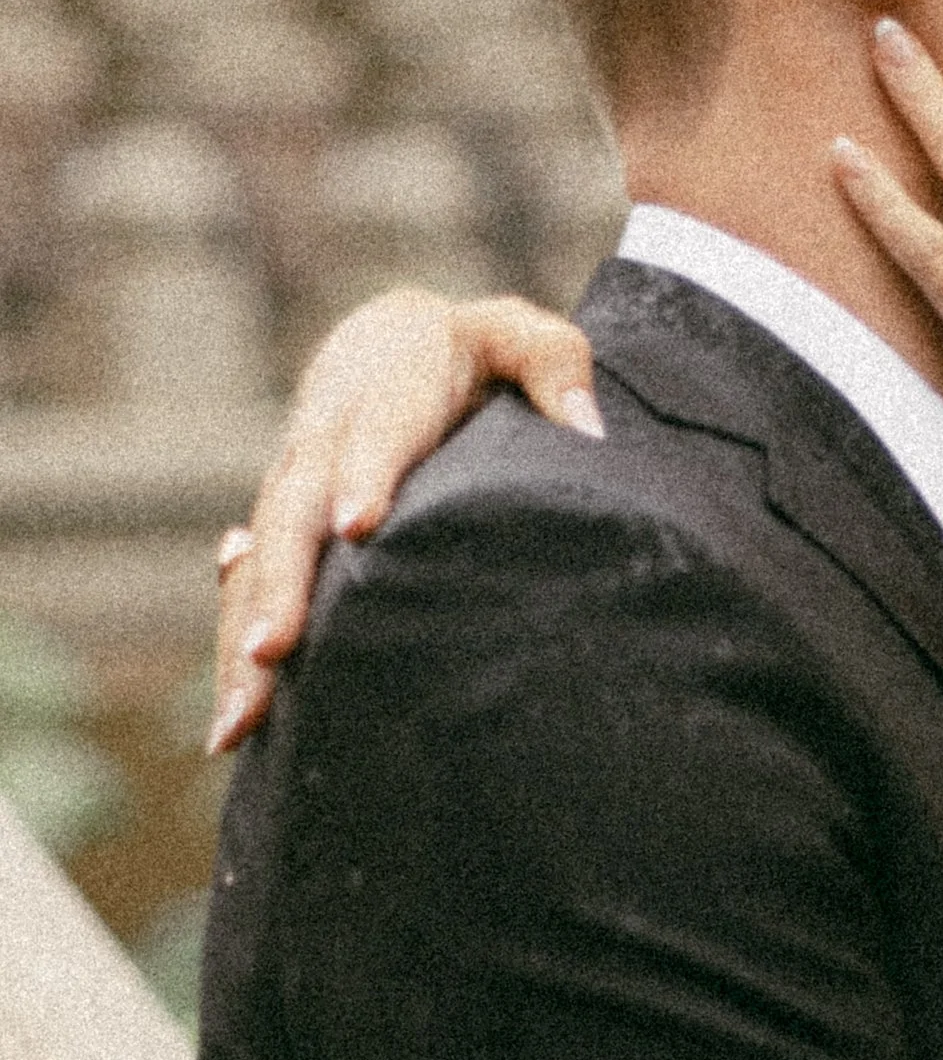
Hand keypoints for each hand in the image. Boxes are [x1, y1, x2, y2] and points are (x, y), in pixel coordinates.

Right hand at [209, 287, 598, 750]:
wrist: (391, 341)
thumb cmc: (478, 354)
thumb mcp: (522, 338)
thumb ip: (555, 365)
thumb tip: (587, 431)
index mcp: (391, 377)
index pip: (380, 424)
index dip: (366, 470)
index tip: (358, 525)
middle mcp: (328, 430)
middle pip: (298, 505)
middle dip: (283, 580)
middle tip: (274, 651)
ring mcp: (298, 481)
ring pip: (262, 556)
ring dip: (245, 635)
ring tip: (241, 722)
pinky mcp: (284, 523)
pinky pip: (251, 582)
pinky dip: (239, 645)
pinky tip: (239, 718)